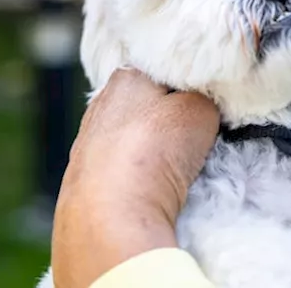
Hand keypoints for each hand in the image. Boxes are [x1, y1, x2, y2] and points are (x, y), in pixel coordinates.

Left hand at [50, 68, 218, 287]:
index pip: (165, 72)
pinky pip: (122, 172)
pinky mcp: (84, 183)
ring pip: (134, 142)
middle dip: (169, 121)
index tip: (206, 108)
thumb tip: (199, 107)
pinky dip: (137, 179)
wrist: (109, 218)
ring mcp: (87, 146)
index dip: (189, 89)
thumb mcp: (199, 109)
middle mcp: (99, 106)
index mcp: (124, 77)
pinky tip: (149, 191)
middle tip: (195, 139)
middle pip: (149, 108)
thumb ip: (202, 99)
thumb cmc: (153, 152)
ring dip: (152, 152)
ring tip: (174, 171)